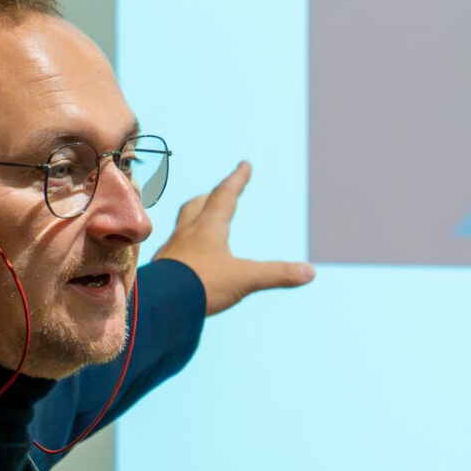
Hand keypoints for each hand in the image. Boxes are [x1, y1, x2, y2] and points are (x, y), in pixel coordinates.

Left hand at [152, 161, 314, 315]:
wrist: (160, 305)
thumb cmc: (201, 285)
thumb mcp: (245, 279)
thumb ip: (277, 274)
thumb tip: (310, 272)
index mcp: (209, 228)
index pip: (225, 196)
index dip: (237, 179)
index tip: (244, 165)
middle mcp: (187, 234)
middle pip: (197, 206)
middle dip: (210, 196)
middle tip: (217, 192)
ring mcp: (170, 251)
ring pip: (181, 227)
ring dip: (192, 220)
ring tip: (199, 223)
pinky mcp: (160, 269)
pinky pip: (172, 251)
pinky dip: (181, 247)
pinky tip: (184, 258)